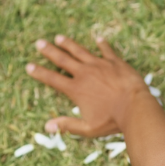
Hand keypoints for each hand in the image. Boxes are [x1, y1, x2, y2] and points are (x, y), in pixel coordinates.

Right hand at [25, 35, 149, 136]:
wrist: (135, 107)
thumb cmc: (113, 120)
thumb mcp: (88, 128)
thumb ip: (67, 125)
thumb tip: (47, 127)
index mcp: (76, 89)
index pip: (52, 79)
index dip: (39, 72)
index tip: (29, 66)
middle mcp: (85, 74)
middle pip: (62, 59)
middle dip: (49, 51)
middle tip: (39, 43)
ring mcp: (100, 65)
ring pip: (80, 51)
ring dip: (69, 44)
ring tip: (59, 37)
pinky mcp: (115, 62)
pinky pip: (107, 50)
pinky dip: (102, 44)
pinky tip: (98, 39)